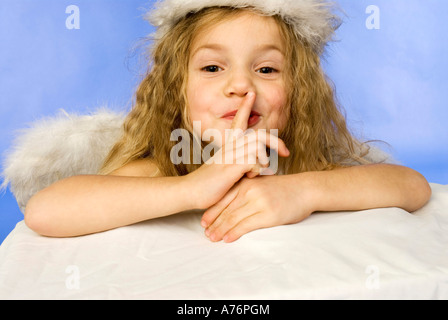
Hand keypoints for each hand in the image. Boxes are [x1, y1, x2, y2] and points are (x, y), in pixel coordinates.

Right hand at [186, 92, 289, 209]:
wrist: (189, 191)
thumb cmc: (209, 184)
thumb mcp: (224, 169)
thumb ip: (238, 163)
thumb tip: (256, 163)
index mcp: (227, 146)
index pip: (238, 121)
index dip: (245, 106)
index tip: (251, 94)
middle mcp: (229, 147)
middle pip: (258, 134)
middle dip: (276, 141)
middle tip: (286, 152)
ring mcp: (229, 156)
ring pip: (258, 146)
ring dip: (264, 160)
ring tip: (257, 172)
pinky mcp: (229, 167)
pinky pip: (254, 161)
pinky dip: (257, 170)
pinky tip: (249, 176)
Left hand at [200, 174, 313, 242]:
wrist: (305, 189)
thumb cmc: (283, 188)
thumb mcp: (261, 183)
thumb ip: (246, 190)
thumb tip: (231, 204)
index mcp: (246, 183)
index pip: (223, 199)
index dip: (211, 212)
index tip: (203, 222)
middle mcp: (250, 191)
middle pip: (225, 210)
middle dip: (214, 223)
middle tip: (205, 234)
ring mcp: (258, 202)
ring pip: (233, 218)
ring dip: (221, 230)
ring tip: (212, 239)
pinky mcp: (268, 214)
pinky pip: (246, 225)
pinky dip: (234, 233)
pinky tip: (227, 239)